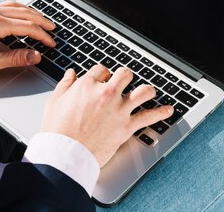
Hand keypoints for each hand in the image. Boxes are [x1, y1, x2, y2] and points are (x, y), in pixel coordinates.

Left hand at [0, 1, 55, 75]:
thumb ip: (16, 58)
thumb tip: (36, 56)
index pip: (28, 28)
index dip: (43, 36)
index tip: (51, 43)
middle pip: (26, 13)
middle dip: (42, 22)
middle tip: (53, 29)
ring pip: (17, 6)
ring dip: (32, 12)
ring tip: (42, 20)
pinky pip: (6, 5)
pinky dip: (19, 9)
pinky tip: (23, 14)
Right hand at [41, 65, 173, 166]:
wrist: (66, 153)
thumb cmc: (58, 130)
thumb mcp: (55, 101)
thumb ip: (65, 84)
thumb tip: (71, 74)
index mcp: (87, 85)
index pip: (102, 69)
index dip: (102, 74)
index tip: (102, 80)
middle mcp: (106, 94)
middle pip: (125, 74)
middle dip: (124, 77)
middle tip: (123, 83)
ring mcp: (119, 110)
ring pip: (143, 91)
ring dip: (147, 90)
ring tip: (148, 92)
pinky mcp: (127, 127)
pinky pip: (149, 117)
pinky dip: (161, 113)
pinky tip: (168, 110)